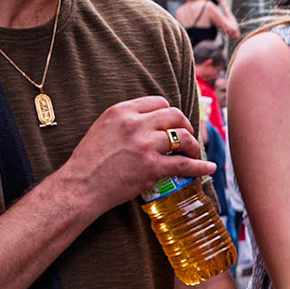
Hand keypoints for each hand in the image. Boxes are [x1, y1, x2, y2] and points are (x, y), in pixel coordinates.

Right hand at [61, 95, 213, 211]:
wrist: (80, 185)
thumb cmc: (89, 161)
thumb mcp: (103, 128)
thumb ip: (126, 122)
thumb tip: (151, 123)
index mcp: (121, 111)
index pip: (158, 102)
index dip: (170, 113)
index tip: (174, 123)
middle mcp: (134, 124)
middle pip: (175, 115)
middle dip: (186, 125)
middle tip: (187, 137)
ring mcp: (144, 145)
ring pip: (183, 137)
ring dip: (192, 146)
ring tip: (192, 153)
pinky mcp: (152, 166)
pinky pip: (185, 164)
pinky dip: (200, 166)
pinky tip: (209, 167)